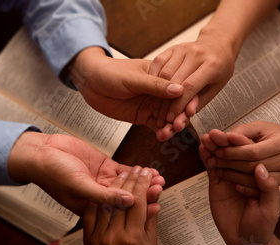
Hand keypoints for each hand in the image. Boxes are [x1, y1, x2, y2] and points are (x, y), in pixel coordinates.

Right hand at [7, 132, 164, 215]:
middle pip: (127, 198)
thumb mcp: (80, 186)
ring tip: (159, 180)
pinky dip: (136, 171)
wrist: (41, 152)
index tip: (153, 206)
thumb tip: (129, 202)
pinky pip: (124, 171)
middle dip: (144, 194)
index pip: (119, 213)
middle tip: (159, 189)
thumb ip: (105, 195)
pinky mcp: (105, 167)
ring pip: (128, 184)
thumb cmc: (53, 173)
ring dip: (143, 182)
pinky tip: (149, 170)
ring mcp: (103, 182)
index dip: (137, 210)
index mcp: (91, 209)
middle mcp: (100, 197)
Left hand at [69, 47, 183, 134]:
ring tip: (168, 133)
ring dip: (171, 126)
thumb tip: (179, 89)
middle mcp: (159, 91)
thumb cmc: (110, 72)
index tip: (189, 110)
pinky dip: (162, 132)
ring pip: (168, 118)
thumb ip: (155, 85)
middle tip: (178, 125)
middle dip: (180, 116)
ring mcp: (152, 105)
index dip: (187, 99)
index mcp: (161, 75)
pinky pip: (157, 126)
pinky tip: (162, 137)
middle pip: (177, 105)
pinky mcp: (144, 116)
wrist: (90, 81)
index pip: (180, 87)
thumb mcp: (133, 78)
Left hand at [83, 167, 157, 244]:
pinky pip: (92, 215)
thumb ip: (151, 217)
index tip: (148, 173)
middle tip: (138, 168)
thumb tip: (155, 195)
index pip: (138, 202)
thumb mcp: (151, 241)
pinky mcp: (88, 240)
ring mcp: (99, 238)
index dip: (144, 184)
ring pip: (107, 204)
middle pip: (123, 200)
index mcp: (133, 237)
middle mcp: (114, 236)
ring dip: (116, 186)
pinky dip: (99, 201)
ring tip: (124, 173)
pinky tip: (106, 190)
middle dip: (132, 180)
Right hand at [149, 30, 236, 140]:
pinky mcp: (173, 47)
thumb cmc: (219, 69)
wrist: (218, 44)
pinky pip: (158, 63)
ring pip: (164, 73)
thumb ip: (199, 101)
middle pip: (174, 81)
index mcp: (211, 65)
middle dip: (166, 103)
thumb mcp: (215, 87)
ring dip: (157, 93)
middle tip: (161, 117)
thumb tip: (186, 114)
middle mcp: (196, 54)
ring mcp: (183, 48)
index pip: (190, 87)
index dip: (178, 105)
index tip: (171, 119)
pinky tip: (153, 92)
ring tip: (157, 108)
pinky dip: (154, 79)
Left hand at [201, 122, 279, 197]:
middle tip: (212, 162)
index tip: (217, 151)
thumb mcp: (261, 128)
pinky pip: (264, 192)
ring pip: (256, 181)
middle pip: (252, 167)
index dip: (232, 152)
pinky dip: (247, 189)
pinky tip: (234, 184)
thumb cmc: (277, 137)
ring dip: (234, 177)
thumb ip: (243, 131)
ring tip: (219, 171)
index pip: (252, 151)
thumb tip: (225, 137)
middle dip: (229, 164)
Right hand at [201, 141, 279, 244]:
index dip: (242, 145)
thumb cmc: (262, 226)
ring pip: (221, 158)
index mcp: (260, 175)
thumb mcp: (271, 209)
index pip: (252, 155)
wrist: (245, 241)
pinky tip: (202, 149)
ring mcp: (230, 176)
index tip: (234, 136)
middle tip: (215, 134)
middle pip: (234, 152)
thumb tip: (261, 167)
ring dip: (213, 147)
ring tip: (206, 138)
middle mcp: (245, 172)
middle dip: (224, 143)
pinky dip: (206, 158)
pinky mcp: (217, 183)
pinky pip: (212, 168)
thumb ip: (268, 188)